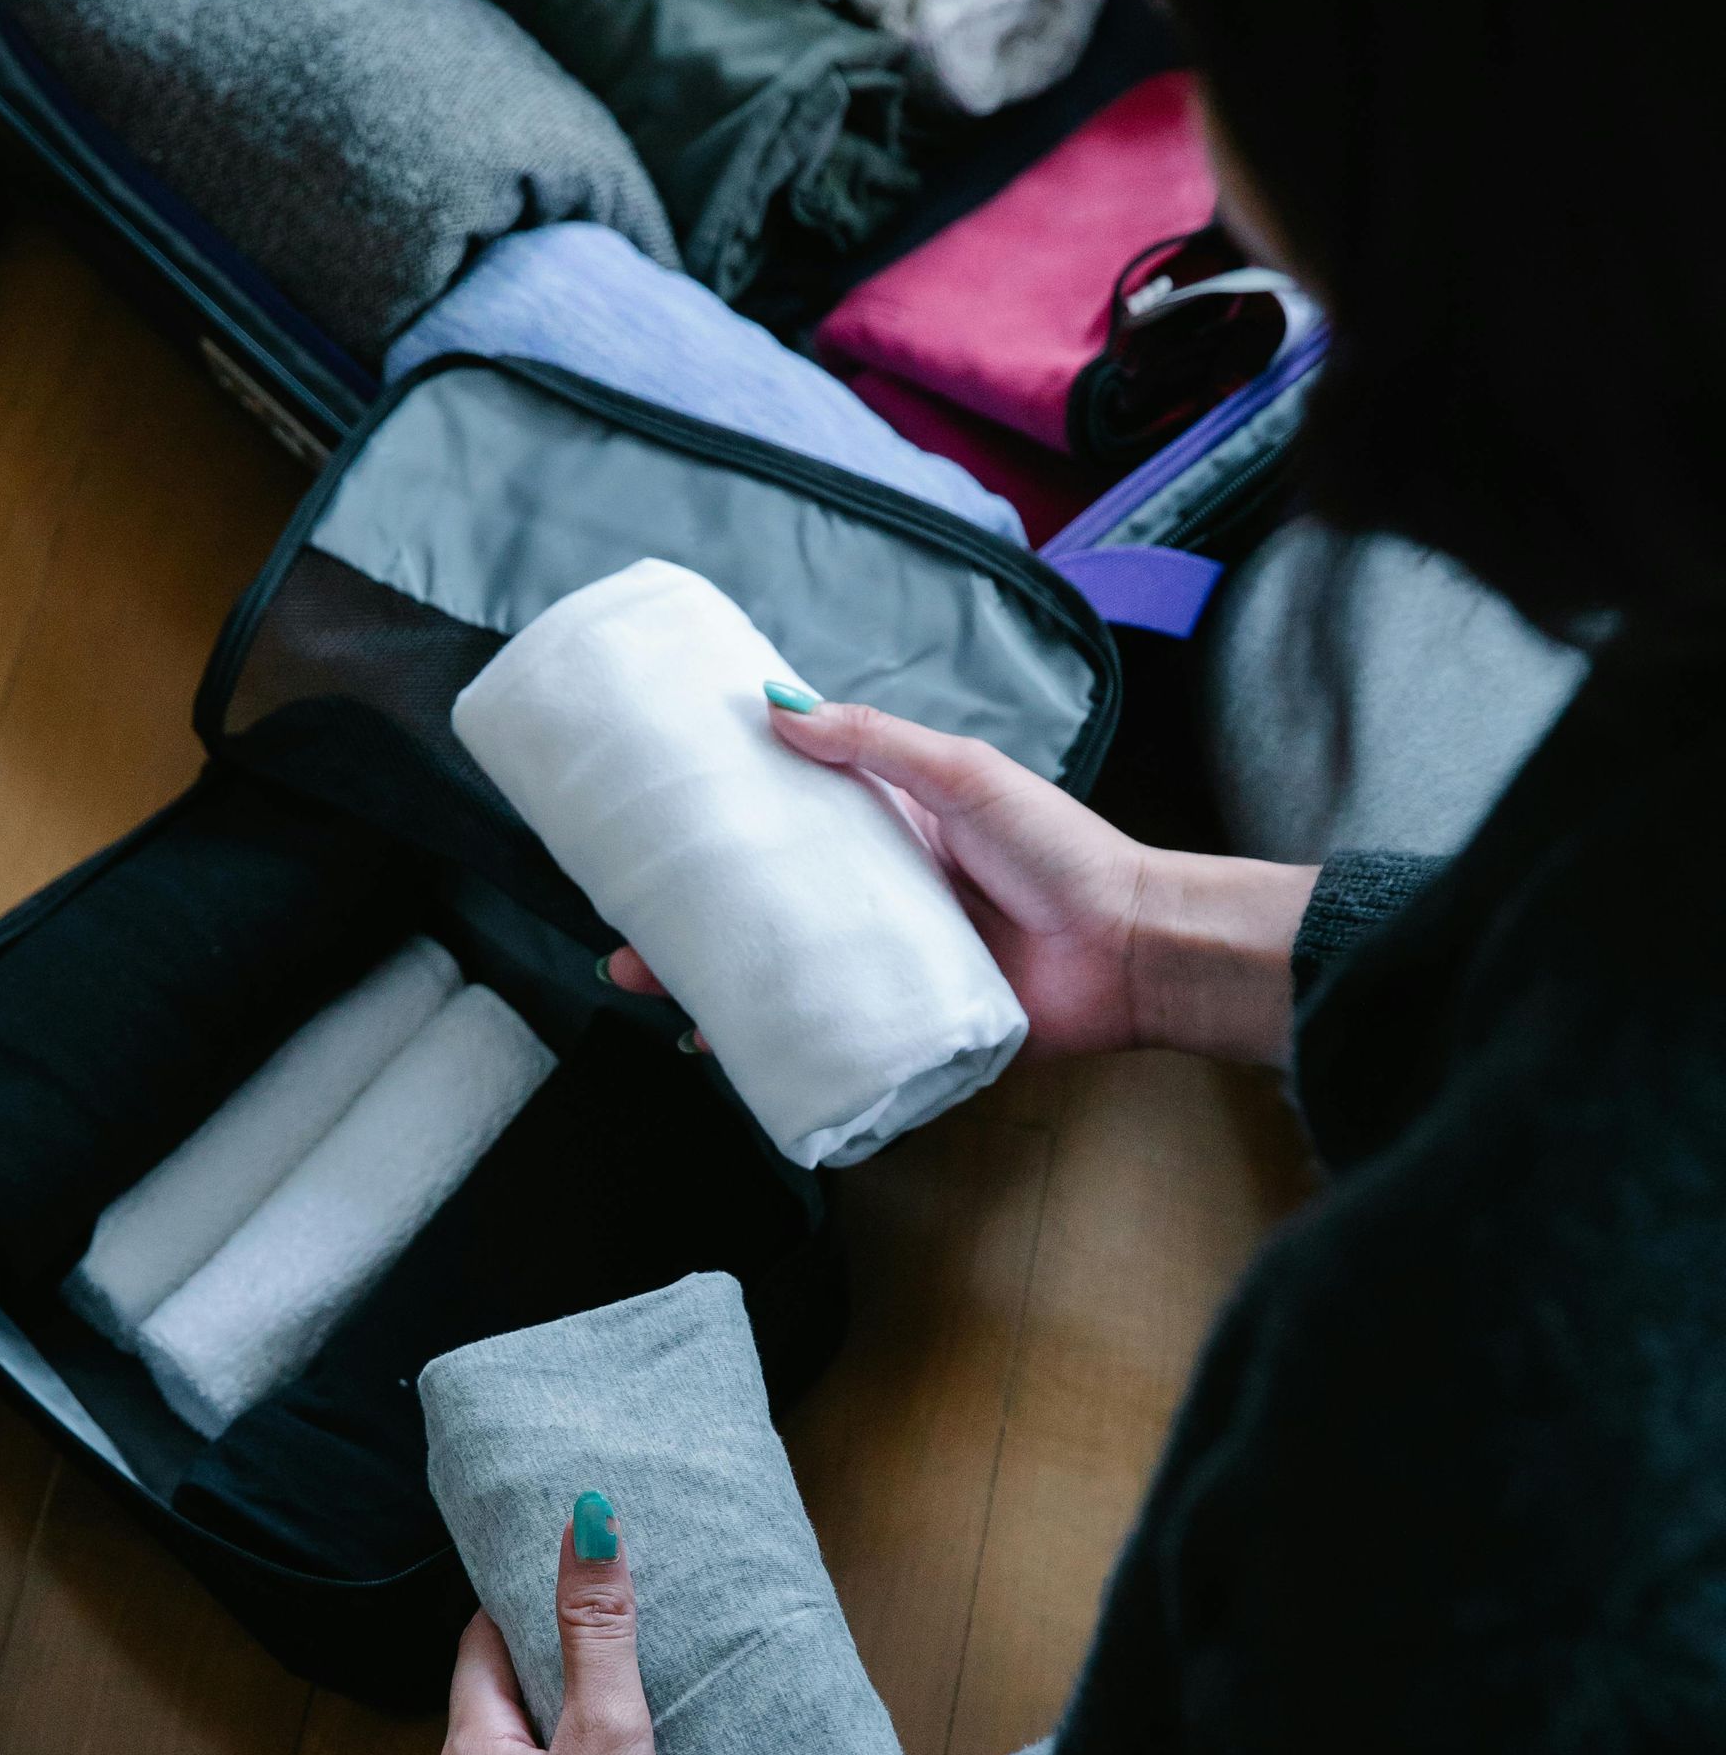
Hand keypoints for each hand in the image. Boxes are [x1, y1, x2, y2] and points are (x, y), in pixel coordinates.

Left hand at [436, 1505, 688, 1754]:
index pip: (481, 1649)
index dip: (520, 1604)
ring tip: (632, 1720)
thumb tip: (583, 1522)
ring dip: (570, 1749)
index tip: (562, 1570)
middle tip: (611, 1634)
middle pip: (504, 1715)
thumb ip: (599, 1631)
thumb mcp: (609, 1735)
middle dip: (552, 1675)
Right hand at [605, 698, 1318, 1069]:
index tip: (652, 821)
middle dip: (689, 920)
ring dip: (711, 982)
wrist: (1131, 948)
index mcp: (886, 832)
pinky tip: (718, 1046)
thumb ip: (878, 743)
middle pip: (763, 907)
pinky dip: (769, 1043)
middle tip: (624, 930)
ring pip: (779, 973)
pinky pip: (824, 1035)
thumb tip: (776, 708)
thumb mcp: (964, 775)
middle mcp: (874, 899)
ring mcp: (884, 967)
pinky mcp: (902, 1026)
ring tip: (649, 986)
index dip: (721, 823)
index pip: (785, 822)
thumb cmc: (1060, 851)